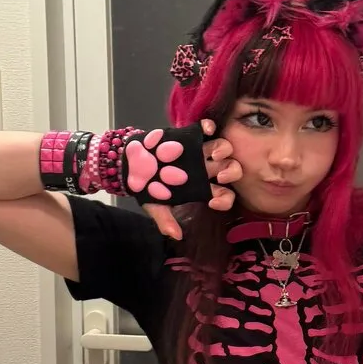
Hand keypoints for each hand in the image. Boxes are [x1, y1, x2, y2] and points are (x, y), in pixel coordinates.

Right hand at [143, 119, 240, 239]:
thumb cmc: (148, 187)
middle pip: (229, 169)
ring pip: (223, 148)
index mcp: (201, 188)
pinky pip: (207, 129)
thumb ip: (165, 220)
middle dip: (231, 172)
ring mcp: (200, 151)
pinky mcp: (190, 135)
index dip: (224, 199)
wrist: (131, 164)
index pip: (223, 194)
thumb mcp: (155, 205)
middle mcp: (205, 169)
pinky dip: (210, 127)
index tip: (213, 201)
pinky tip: (207, 130)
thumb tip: (176, 236)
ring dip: (224, 150)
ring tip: (215, 154)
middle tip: (221, 176)